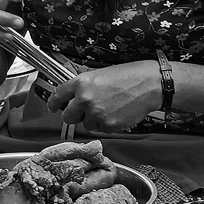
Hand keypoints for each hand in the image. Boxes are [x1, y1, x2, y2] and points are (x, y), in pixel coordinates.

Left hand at [46, 61, 160, 132]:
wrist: (151, 84)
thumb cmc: (129, 76)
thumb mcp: (100, 74)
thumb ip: (83, 86)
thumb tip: (72, 96)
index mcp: (81, 83)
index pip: (57, 96)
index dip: (53, 103)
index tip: (53, 107)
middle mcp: (85, 99)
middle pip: (67, 116)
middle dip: (73, 115)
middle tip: (85, 110)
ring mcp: (96, 114)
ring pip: (85, 124)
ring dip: (92, 119)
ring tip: (108, 107)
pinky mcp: (108, 125)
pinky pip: (100, 129)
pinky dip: (106, 124)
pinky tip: (116, 113)